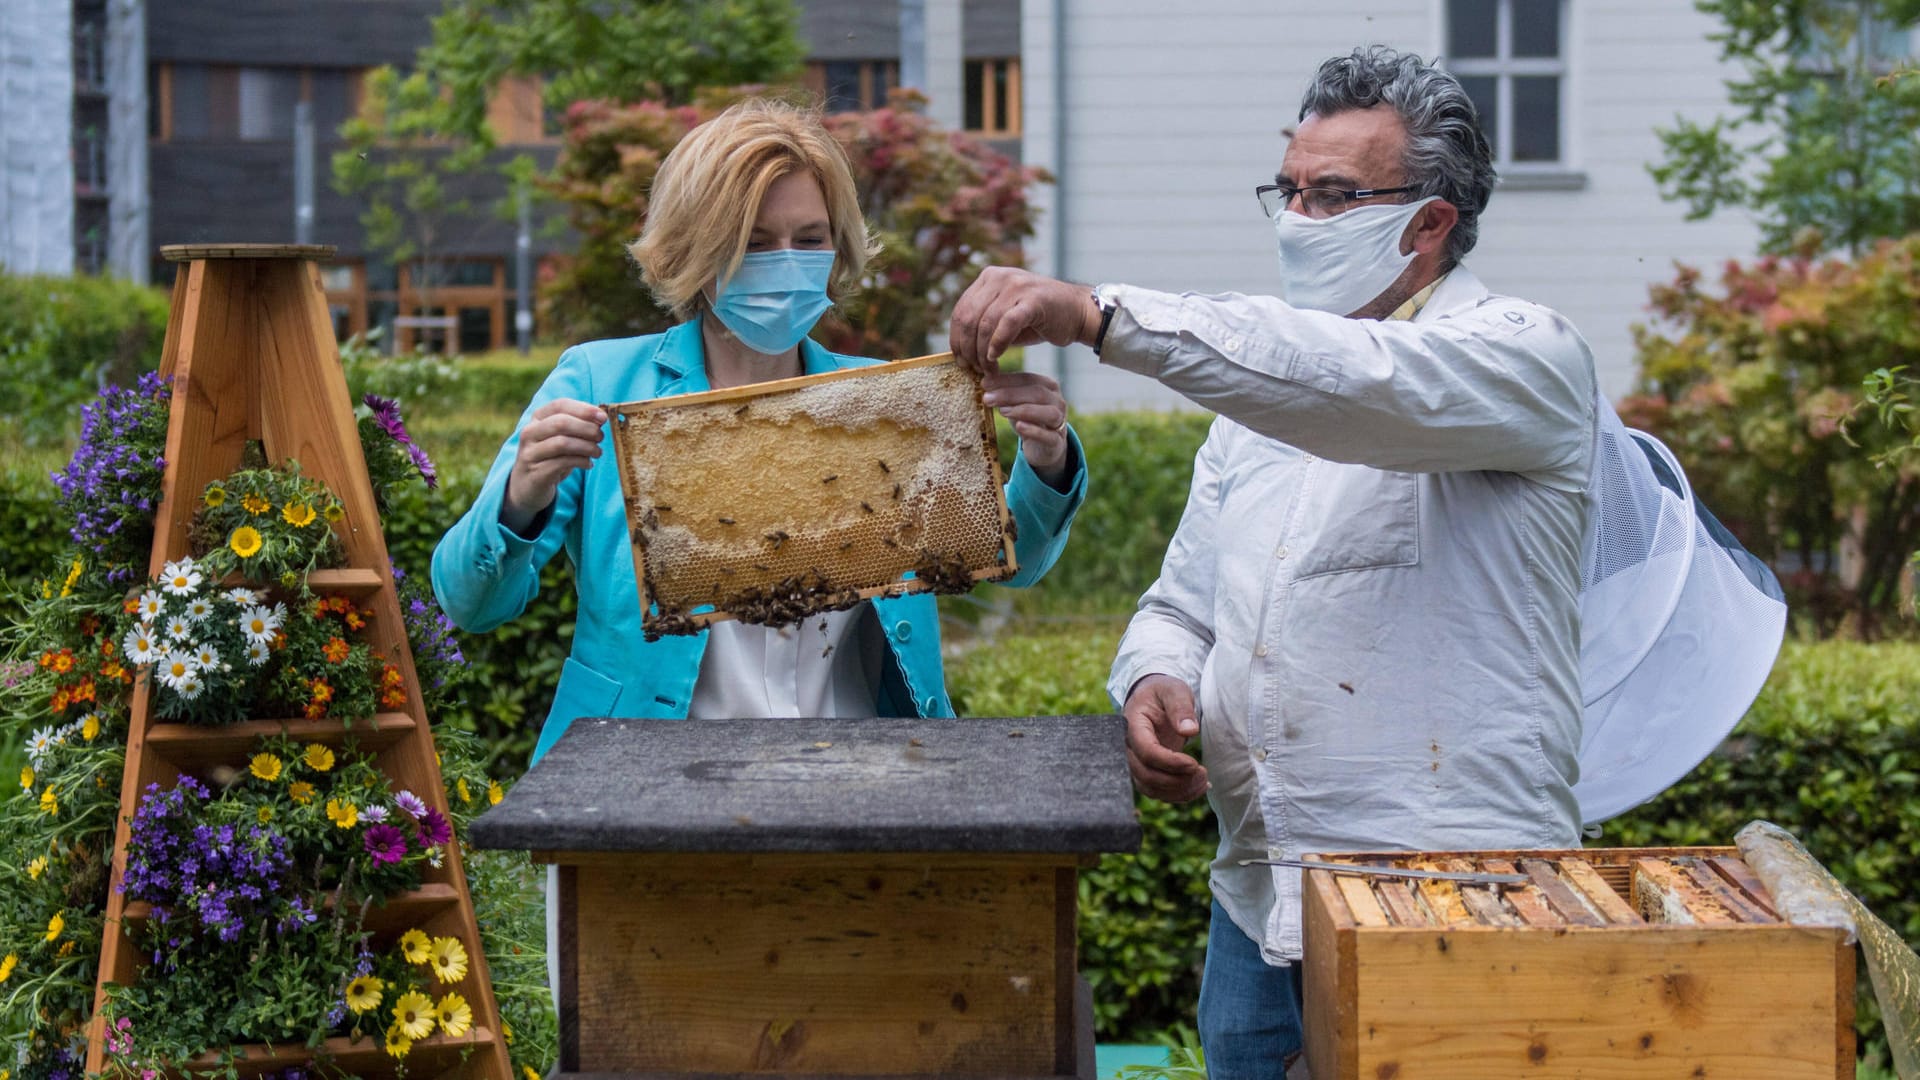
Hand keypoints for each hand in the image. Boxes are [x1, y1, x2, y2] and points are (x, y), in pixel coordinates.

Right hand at [502, 398, 606, 533]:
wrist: (528, 485)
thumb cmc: (551, 456)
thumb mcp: (561, 437)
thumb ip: (578, 425)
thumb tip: (602, 418)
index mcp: (537, 418)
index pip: (560, 405)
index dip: (584, 409)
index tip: (603, 418)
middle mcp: (530, 433)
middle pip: (561, 423)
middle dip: (587, 428)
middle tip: (600, 437)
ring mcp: (530, 453)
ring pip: (562, 443)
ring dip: (586, 447)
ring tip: (597, 452)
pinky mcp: (536, 473)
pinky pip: (562, 463)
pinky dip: (581, 462)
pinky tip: (588, 464)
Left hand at [949, 267, 1102, 375]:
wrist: (1077, 312)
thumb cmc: (1039, 320)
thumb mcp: (1004, 318)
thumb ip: (982, 325)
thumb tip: (958, 349)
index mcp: (989, 277)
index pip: (960, 311)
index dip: (956, 340)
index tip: (961, 362)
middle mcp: (1000, 277)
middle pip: (969, 318)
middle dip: (968, 349)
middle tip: (974, 369)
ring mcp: (1017, 285)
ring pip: (985, 323)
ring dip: (983, 352)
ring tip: (988, 369)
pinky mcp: (1033, 299)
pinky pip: (1006, 324)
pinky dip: (997, 344)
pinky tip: (996, 358)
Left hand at [983, 370, 1071, 487]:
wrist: (1044, 447)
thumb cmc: (1028, 419)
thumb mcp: (1016, 403)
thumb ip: (1004, 390)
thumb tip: (985, 378)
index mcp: (1048, 386)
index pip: (1028, 379)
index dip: (1006, 380)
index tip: (984, 383)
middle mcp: (1057, 401)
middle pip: (1037, 393)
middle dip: (1010, 394)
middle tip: (987, 398)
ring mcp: (1060, 422)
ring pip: (1049, 413)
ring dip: (1024, 410)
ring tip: (1002, 411)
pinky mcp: (1056, 442)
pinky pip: (1049, 436)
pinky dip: (1034, 430)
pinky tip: (1019, 426)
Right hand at [1123, 674, 1207, 802]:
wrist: (1152, 698)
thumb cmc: (1163, 692)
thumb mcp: (1173, 690)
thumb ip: (1180, 707)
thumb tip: (1189, 730)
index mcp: (1132, 725)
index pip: (1146, 751)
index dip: (1170, 762)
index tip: (1194, 763)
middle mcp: (1129, 747)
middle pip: (1145, 775)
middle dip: (1176, 780)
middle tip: (1202, 773)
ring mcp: (1136, 761)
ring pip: (1150, 788)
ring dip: (1178, 791)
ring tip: (1204, 782)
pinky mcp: (1146, 770)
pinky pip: (1157, 791)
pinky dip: (1177, 795)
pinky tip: (1199, 787)